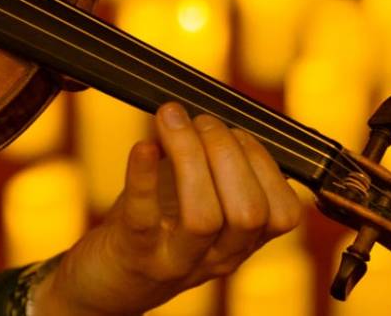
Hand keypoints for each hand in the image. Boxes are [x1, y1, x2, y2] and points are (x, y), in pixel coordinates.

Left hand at [32, 102, 302, 315]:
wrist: (108, 281)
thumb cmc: (156, 227)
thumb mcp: (196, 200)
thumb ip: (213, 164)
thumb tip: (212, 110)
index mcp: (243, 243)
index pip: (282, 212)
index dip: (262, 161)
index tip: (233, 128)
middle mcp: (219, 258)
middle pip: (249, 212)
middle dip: (228, 152)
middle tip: (200, 120)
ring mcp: (177, 261)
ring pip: (205, 217)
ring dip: (191, 156)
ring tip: (172, 121)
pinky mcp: (135, 254)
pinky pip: (144, 216)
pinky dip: (143, 175)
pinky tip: (143, 146)